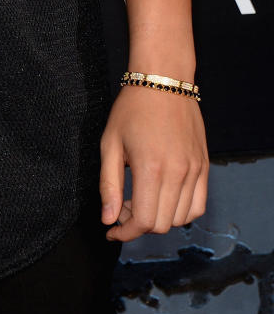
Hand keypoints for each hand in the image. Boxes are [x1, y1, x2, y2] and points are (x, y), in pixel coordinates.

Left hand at [99, 85, 208, 241]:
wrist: (163, 81)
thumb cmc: (131, 109)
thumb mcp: (110, 144)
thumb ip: (109, 185)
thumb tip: (109, 219)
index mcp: (151, 168)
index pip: (143, 221)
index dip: (125, 232)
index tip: (112, 229)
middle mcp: (178, 173)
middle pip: (161, 224)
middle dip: (137, 224)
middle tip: (122, 207)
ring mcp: (195, 170)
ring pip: (180, 218)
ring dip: (158, 218)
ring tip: (141, 198)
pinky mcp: (204, 166)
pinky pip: (198, 205)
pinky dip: (180, 211)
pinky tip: (162, 196)